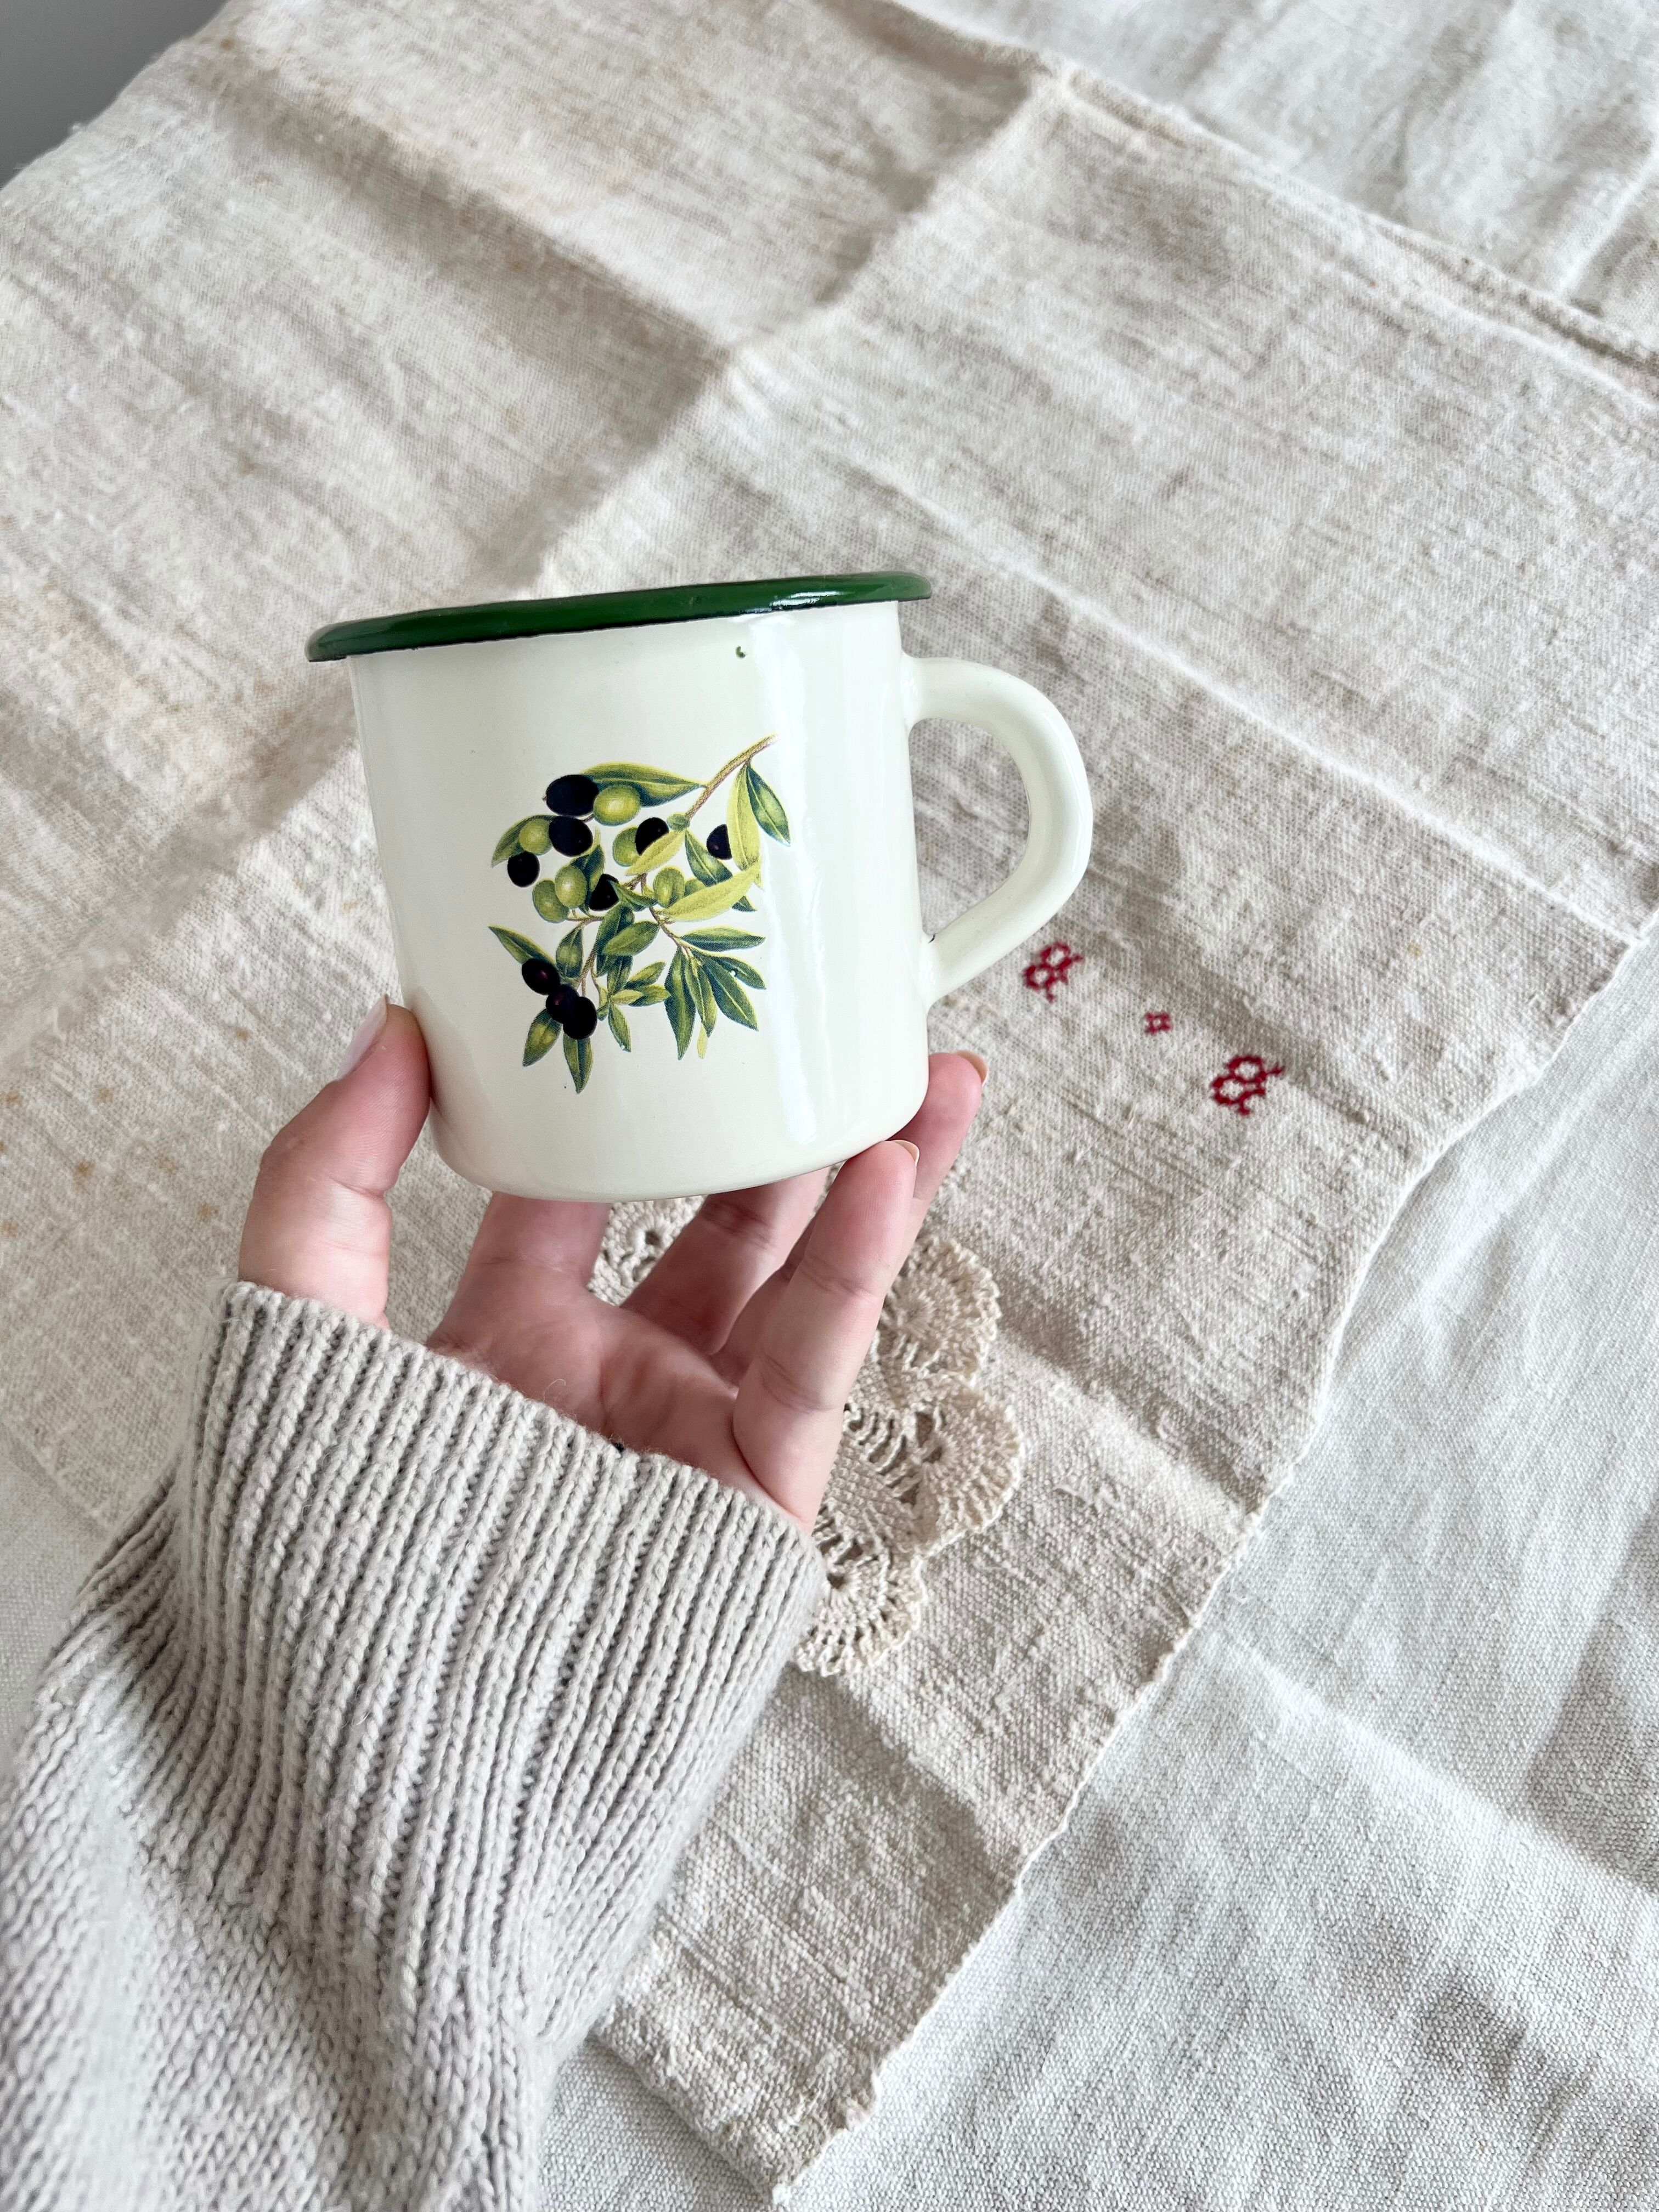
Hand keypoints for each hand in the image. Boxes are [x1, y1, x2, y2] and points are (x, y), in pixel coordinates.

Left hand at [238, 1001, 984, 1528]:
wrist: (372, 1756)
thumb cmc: (315, 1559)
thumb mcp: (293, 1335)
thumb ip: (322, 1177)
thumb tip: (390, 1022)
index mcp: (508, 1339)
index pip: (584, 1187)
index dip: (628, 1092)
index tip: (660, 994)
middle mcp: (610, 1380)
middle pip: (725, 1223)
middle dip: (788, 1124)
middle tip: (841, 1023)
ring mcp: (689, 1436)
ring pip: (801, 1282)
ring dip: (876, 1175)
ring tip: (937, 1075)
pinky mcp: (751, 1498)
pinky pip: (812, 1365)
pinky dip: (857, 1270)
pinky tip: (889, 1172)